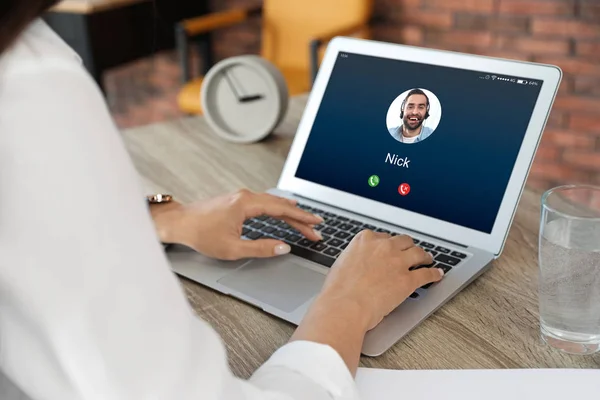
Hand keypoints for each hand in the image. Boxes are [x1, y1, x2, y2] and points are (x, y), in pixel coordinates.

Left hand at [150, 189, 322, 259]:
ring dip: (290, 213)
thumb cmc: (200, 234)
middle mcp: (245, 196)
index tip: (316, 224)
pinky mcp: (237, 200)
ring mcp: (241, 196)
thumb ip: (261, 248)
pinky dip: (278, 209)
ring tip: (305, 221)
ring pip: (273, 203)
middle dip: (300, 218)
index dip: (301, 218)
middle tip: (316, 229)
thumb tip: (283, 247)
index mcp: (246, 204)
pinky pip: (264, 202)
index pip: (282, 210)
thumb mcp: (232, 248)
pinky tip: (283, 210)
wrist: (179, 223)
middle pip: (281, 205)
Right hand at [290, 230, 443, 374]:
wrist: (345, 306)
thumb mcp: (342, 265)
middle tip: (412, 252)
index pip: (384, 237)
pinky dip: (434, 274)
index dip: (390, 244)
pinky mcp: (408, 279)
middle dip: (409, 247)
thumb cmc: (338, 290)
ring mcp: (398, 262)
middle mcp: (384, 247)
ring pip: (418, 253)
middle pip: (404, 241)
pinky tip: (437, 275)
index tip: (392, 248)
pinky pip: (427, 274)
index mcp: (365, 240)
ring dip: (425, 256)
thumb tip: (359, 264)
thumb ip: (355, 259)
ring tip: (428, 260)